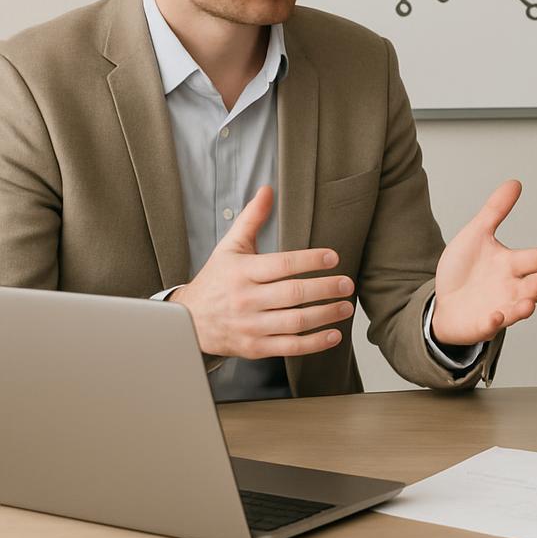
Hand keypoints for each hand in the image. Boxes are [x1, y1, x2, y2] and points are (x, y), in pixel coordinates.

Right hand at [170, 186, 354, 358]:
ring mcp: (251, 325)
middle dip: (324, 288)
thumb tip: (267, 190)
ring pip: (294, 321)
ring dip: (325, 315)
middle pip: (292, 294)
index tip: (333, 257)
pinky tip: (333, 334)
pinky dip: (314, 343)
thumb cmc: (215, 280)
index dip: (309, 260)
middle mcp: (246, 299)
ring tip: (346, 307)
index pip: (282, 264)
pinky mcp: (255, 347)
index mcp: (242, 271)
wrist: (188, 321)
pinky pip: (289, 347)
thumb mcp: (230, 247)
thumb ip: (252, 218)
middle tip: (347, 283)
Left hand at [431, 179, 536, 345]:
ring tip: (530, 302)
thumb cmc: (464, 268)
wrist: (442, 300)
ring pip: (517, 308)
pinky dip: (494, 322)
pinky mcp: (482, 324)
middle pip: (532, 285)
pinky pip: (490, 325)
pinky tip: (496, 316)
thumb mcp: (476, 234)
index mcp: (511, 265)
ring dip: (525, 306)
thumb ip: (496, 210)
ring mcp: (499, 308)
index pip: (534, 259)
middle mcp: (510, 288)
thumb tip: (515, 182)